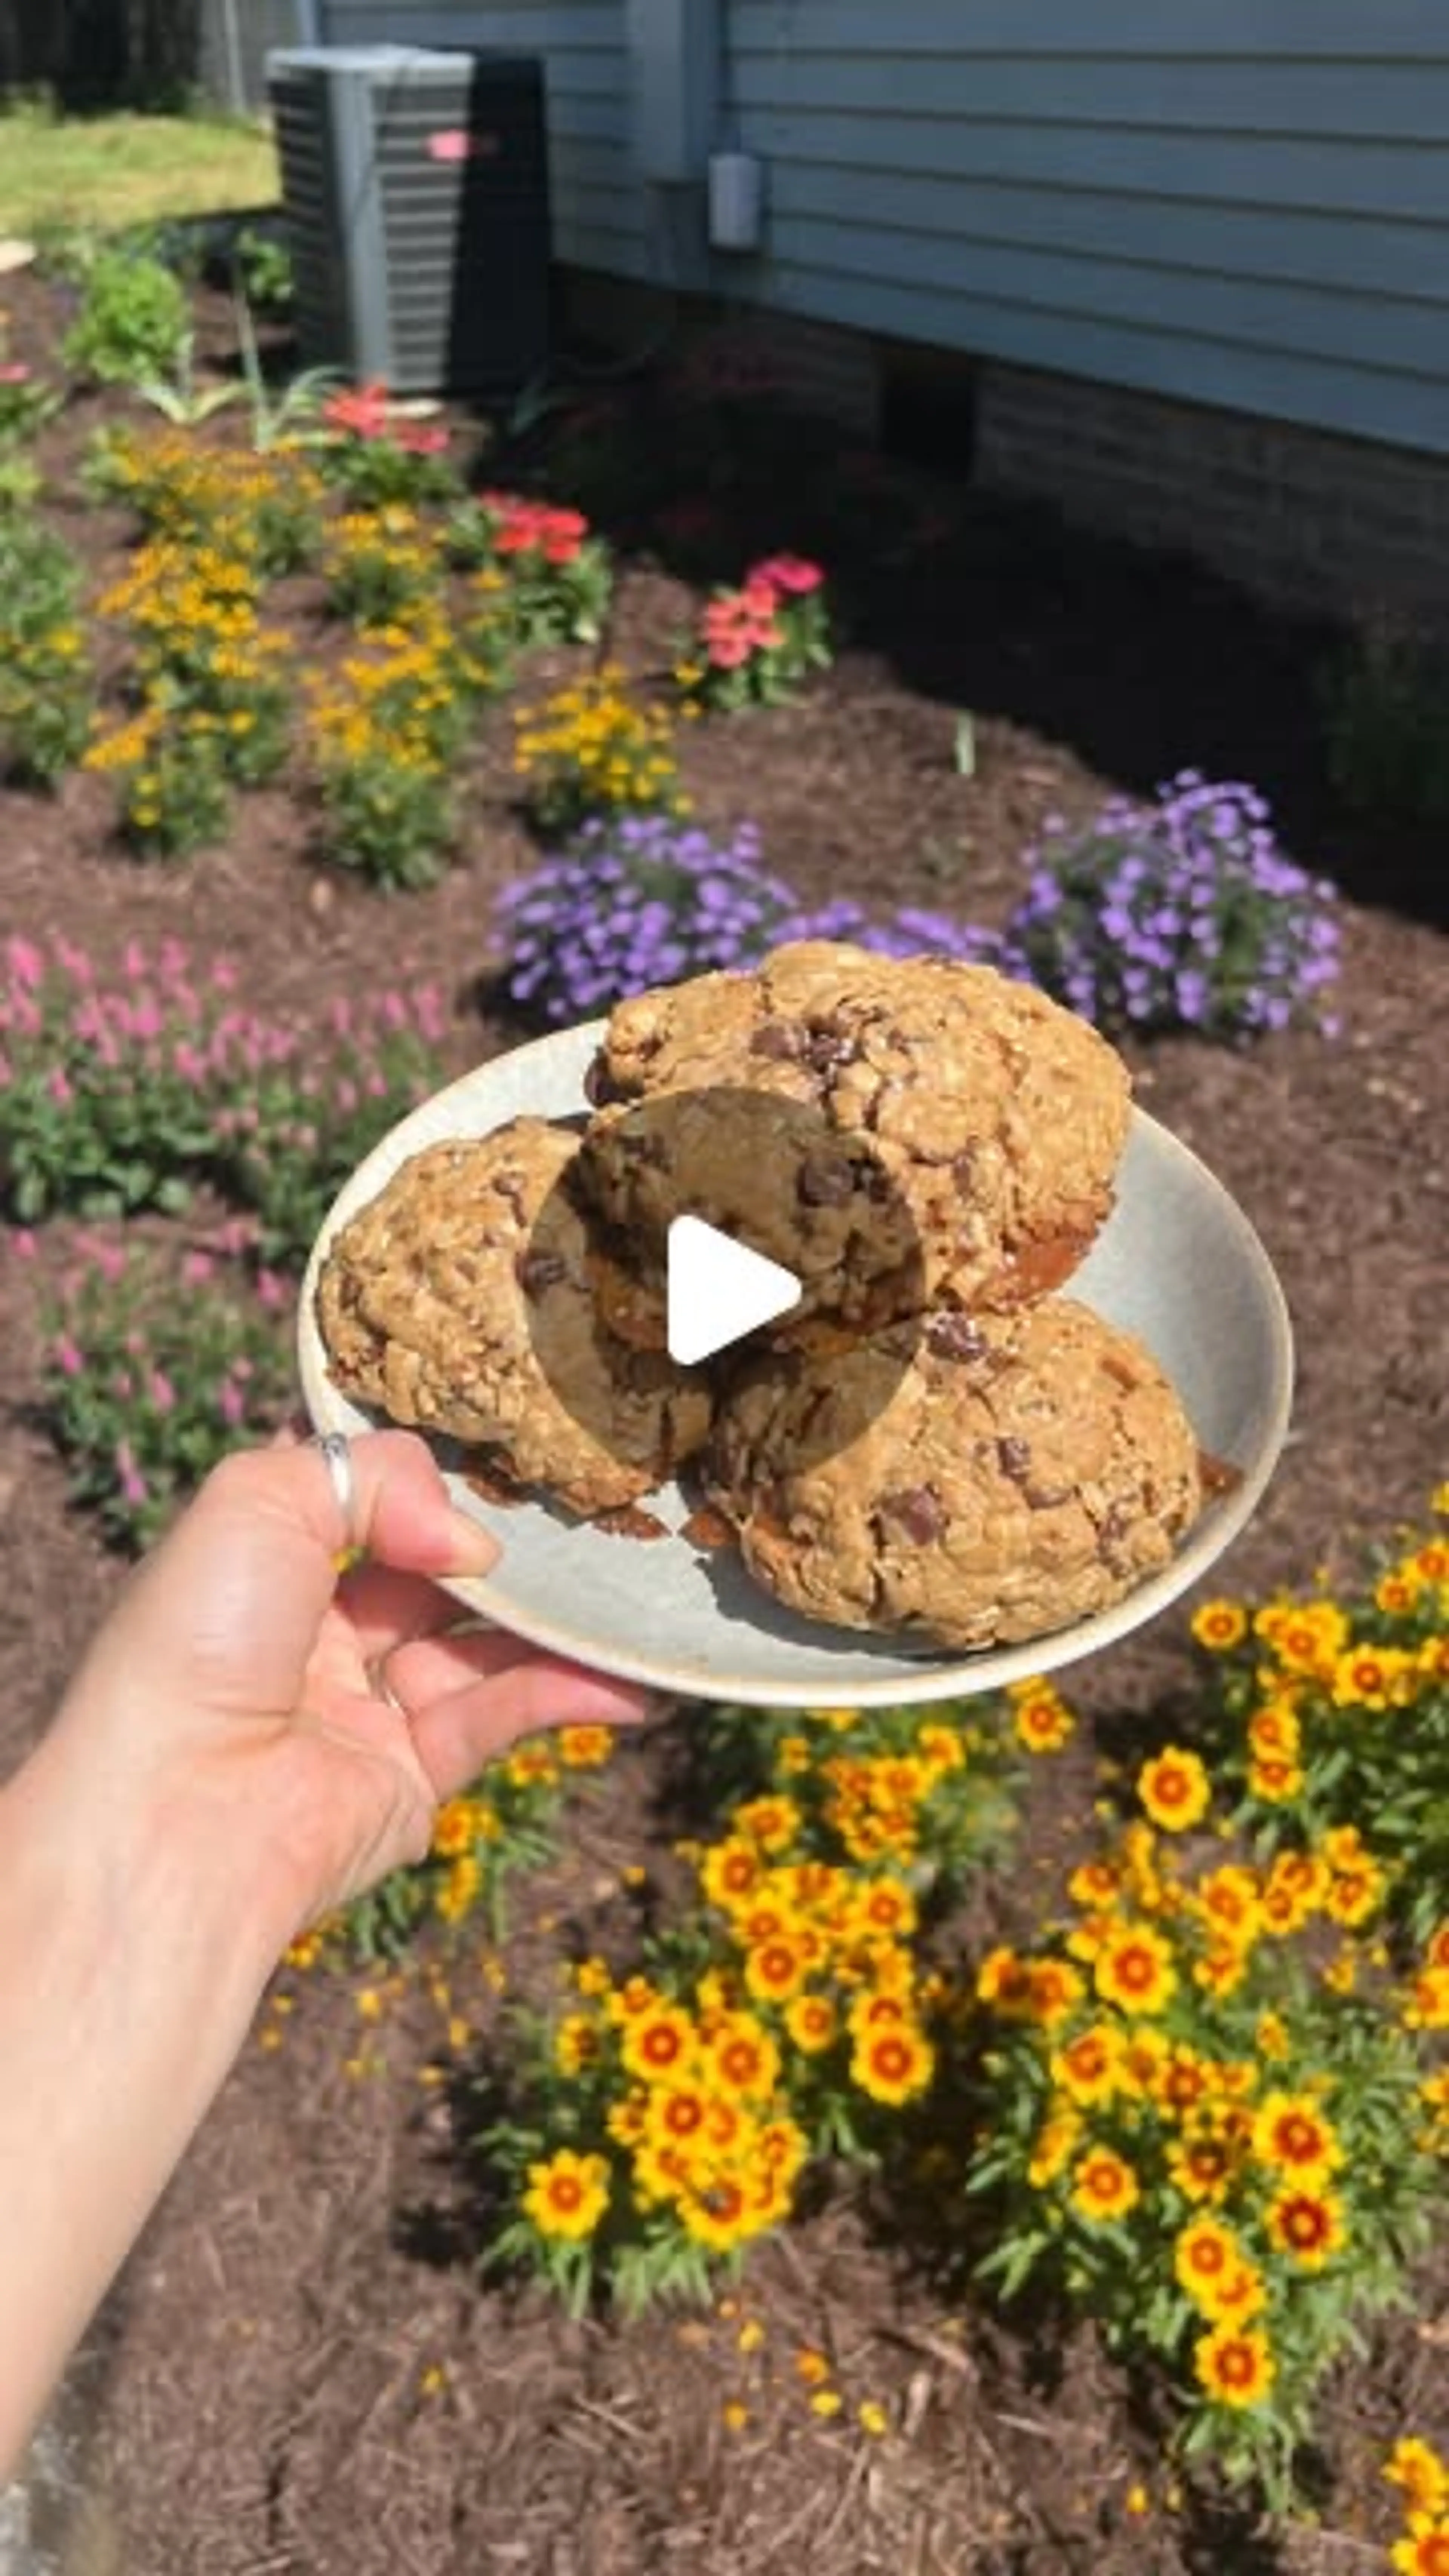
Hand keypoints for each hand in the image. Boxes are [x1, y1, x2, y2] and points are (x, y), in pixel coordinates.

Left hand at [42, 1429, 651, 1943]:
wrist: (178, 1809)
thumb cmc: (196, 1640)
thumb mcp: (257, 1499)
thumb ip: (372, 1475)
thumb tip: (467, 1541)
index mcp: (267, 1564)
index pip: (366, 1504)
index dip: (433, 1484)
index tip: (510, 1456)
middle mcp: (317, 1633)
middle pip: (436, 1575)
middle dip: (508, 1549)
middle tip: (588, 1516)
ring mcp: (366, 1709)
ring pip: (482, 1646)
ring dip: (557, 1624)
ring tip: (633, 1596)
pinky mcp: (412, 1777)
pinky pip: (503, 1717)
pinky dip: (569, 1693)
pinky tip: (628, 1680)